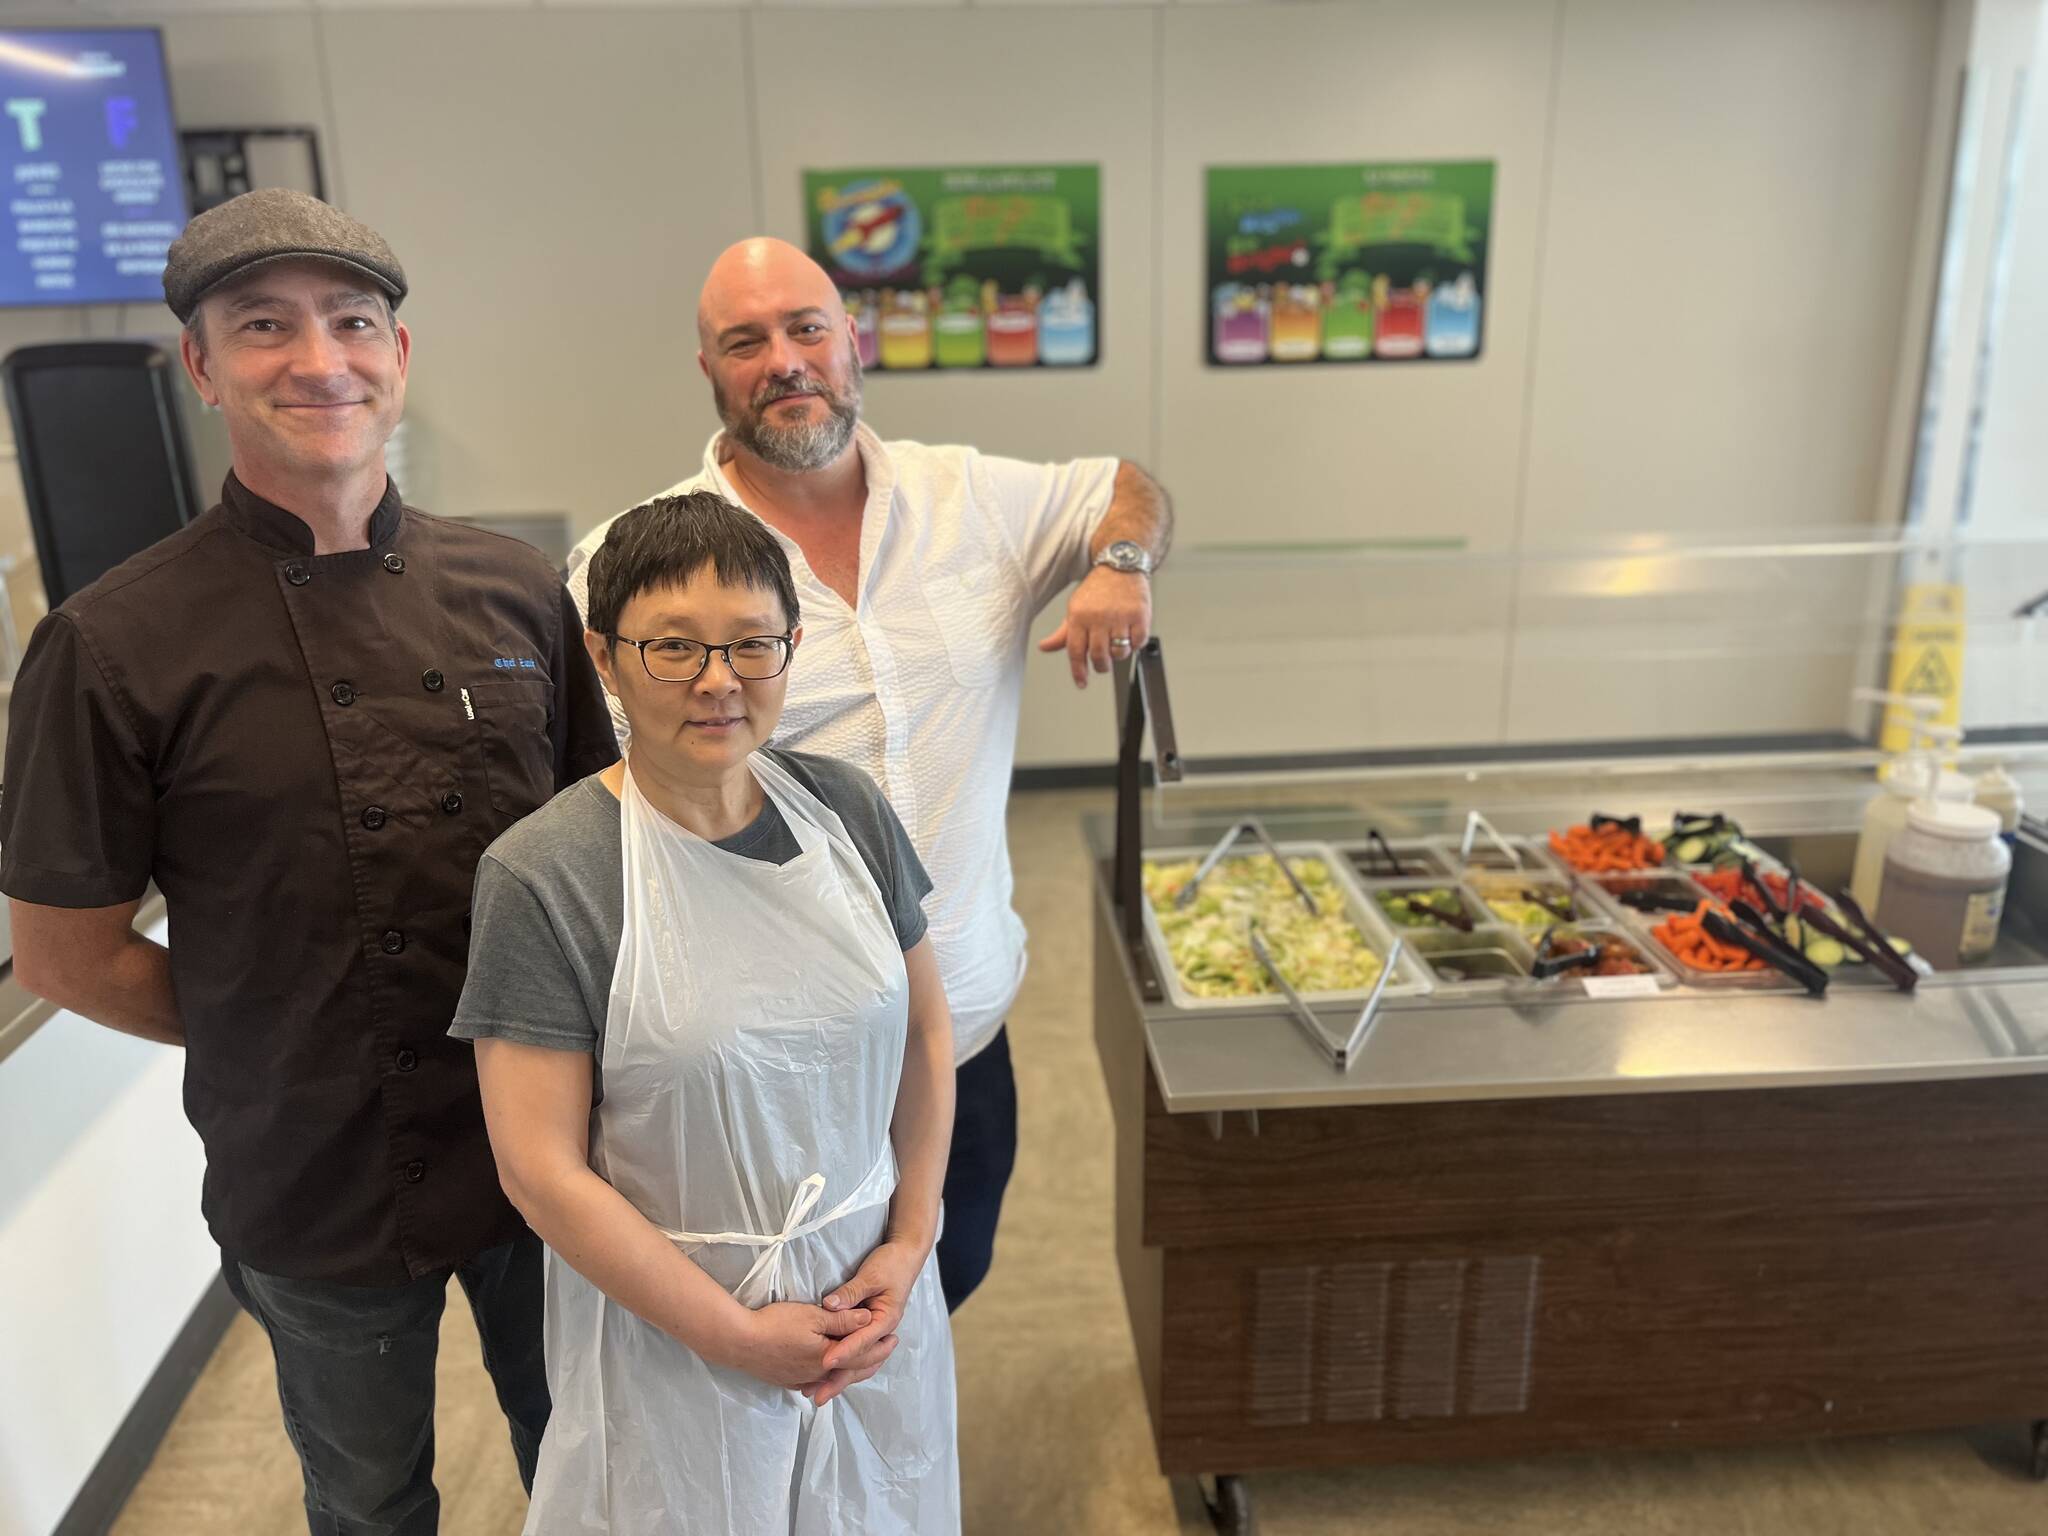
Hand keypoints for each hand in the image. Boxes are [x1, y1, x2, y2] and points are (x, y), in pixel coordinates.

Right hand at [724, 1301, 872, 1392]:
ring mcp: (801, 1379)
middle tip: (885, 1353)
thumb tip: (869, 1319)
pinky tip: (827, 1375)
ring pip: (833, 1378)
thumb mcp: (814, 1316)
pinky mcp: (786, 1380)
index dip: (880, 1346)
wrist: (739, 1342)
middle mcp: (818, 1374)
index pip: (862, 1354)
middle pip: (851, 1370)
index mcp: (829, 1358)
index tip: (894, 1338)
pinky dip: (828, 1377)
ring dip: (851, 1371)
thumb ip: (843, 1320)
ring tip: (861, 1364)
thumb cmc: (777, 1324)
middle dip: (870, 1362)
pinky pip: (815, 1381)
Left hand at [804, 1240, 928, 1405]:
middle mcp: (882, 1331)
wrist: (905, 1257)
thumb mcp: (871, 1275)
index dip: (843, 1352)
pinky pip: (856, 1354)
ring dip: (839, 1378)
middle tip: (817, 1396)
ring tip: (818, 1393)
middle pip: (860, 1361)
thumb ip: (851, 1292)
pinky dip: (843, 1367)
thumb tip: (830, 1306)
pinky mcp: (868, 1330)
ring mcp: (875, 1333)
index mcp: (886, 1319)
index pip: (862, 1341)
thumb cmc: (890, 1264)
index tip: (824, 1363)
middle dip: (838, 1379)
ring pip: (858, 1363)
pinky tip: (826, 1377)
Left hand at [1037, 566, 1151, 688]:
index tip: (1081, 682)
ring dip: (1119, 655)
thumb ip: (1063, 633)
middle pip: (1099, 656)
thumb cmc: (1097, 589)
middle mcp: (1098, 617)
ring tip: (1117, 644)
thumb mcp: (1075, 609)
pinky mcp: (1139, 615)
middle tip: (1103, 663)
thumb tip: (1045, 647)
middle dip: (1101, 666)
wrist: (1121, 565)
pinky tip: (1130, 635)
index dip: (1078, 671)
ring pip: (1120, 652)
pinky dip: (1135, 644)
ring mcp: (1120, 616)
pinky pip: (1138, 642)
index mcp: (1078, 616)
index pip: (1075, 651)